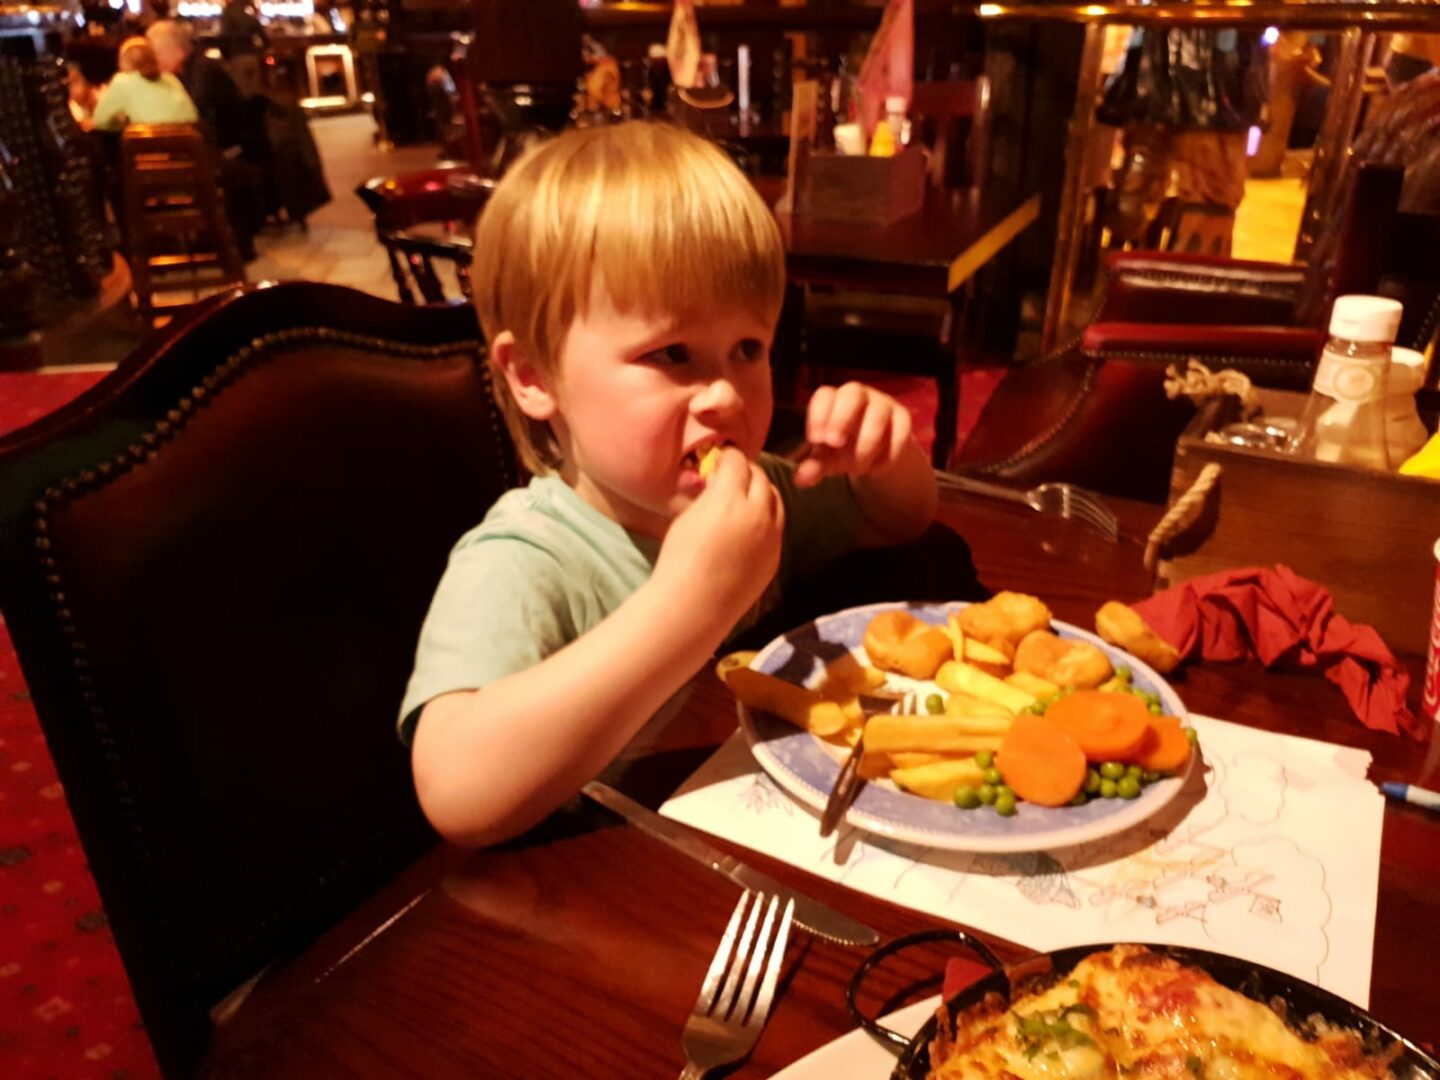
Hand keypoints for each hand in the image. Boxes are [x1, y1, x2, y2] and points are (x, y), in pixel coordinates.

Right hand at [653, 447, 783, 626]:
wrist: (694, 605)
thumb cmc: (680, 559)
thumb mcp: (687, 517)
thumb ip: (709, 494)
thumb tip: (718, 480)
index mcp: (729, 499)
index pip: (737, 462)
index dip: (728, 457)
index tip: (721, 459)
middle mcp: (757, 513)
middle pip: (760, 478)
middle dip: (747, 472)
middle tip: (733, 475)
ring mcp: (771, 537)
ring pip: (776, 500)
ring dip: (762, 492)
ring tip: (746, 497)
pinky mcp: (776, 556)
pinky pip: (777, 526)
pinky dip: (766, 518)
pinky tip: (750, 525)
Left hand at [793, 382, 915, 488]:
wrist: (874, 452)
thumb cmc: (842, 449)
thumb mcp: (825, 459)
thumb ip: (813, 467)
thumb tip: (800, 479)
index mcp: (833, 399)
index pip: (824, 396)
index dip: (819, 415)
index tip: (815, 439)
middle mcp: (858, 395)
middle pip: (852, 393)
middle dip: (841, 418)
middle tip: (834, 443)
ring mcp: (883, 404)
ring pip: (877, 415)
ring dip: (865, 445)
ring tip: (856, 470)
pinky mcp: (903, 419)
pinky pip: (900, 432)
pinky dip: (888, 455)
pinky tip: (876, 471)